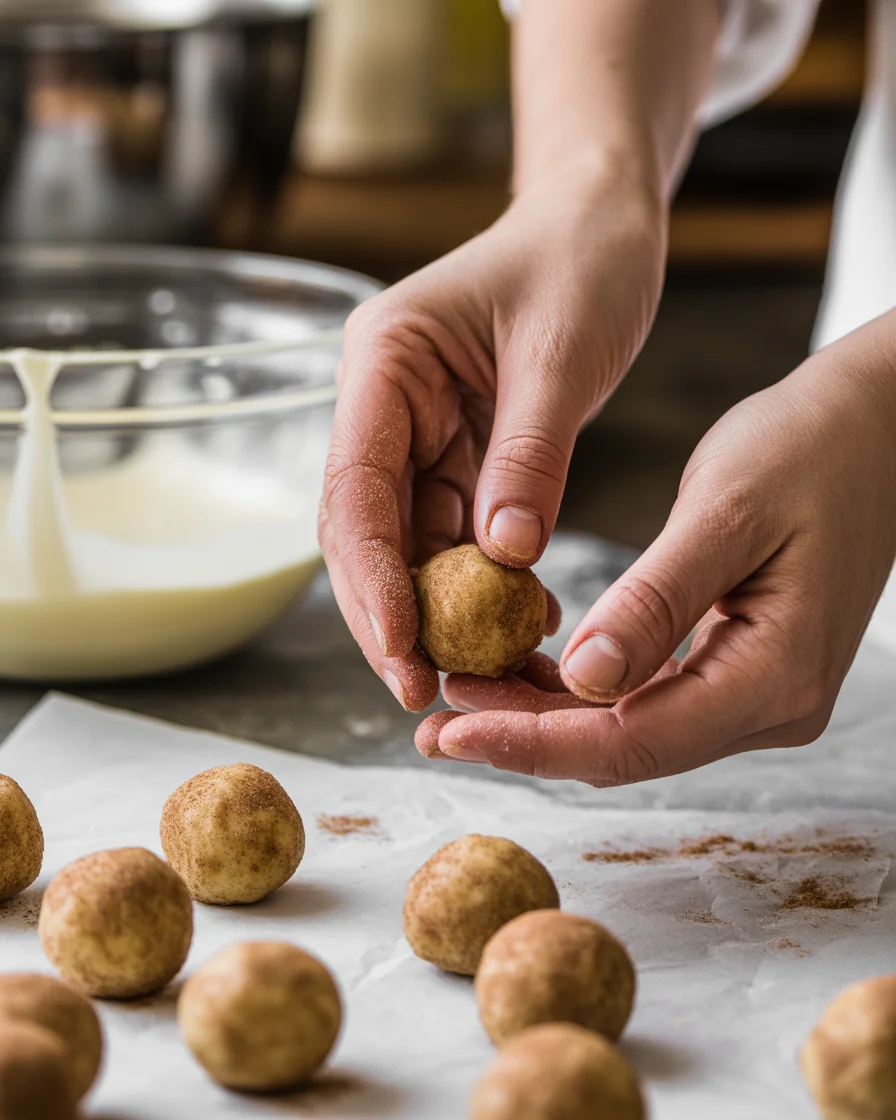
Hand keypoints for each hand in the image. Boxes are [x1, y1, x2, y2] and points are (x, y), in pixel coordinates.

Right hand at [319, 164, 665, 709]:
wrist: (601, 224)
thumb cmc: (581, 260)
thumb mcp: (560, 355)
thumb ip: (529, 458)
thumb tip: (505, 561)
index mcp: (383, 363)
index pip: (353, 486)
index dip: (369, 577)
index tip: (402, 648)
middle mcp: (385, 406)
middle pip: (364, 530)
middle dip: (392, 613)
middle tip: (423, 692)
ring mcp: (417, 434)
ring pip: (409, 544)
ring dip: (440, 610)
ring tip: (481, 672)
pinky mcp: (458, 456)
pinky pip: (458, 535)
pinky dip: (483, 584)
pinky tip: (521, 620)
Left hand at [418, 325, 895, 781]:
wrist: (873, 433)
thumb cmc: (808, 452)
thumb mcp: (725, 513)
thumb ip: (655, 602)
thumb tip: (584, 681)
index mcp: (775, 675)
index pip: (634, 739)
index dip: (535, 742)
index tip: (451, 730)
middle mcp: (770, 704)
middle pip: (625, 747)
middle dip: (525, 737)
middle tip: (433, 722)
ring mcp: (756, 693)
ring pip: (629, 728)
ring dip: (544, 717)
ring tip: (460, 695)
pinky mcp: (736, 668)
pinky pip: (645, 696)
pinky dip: (580, 689)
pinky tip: (520, 670)